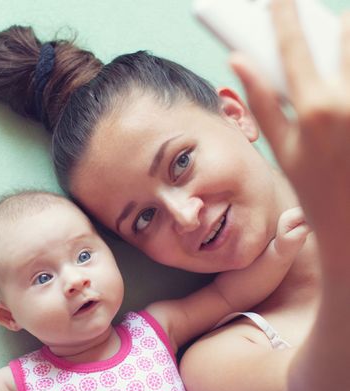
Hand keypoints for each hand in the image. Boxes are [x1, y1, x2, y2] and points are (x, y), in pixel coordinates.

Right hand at [230, 0, 349, 267]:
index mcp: (313, 109)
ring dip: (349, 44)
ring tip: (338, 54)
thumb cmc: (316, 190)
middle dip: (334, 24)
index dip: (283, 13)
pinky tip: (343, 98)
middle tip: (325, 28)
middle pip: (344, 33)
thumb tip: (236, 60)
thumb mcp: (282, 149)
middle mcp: (349, 101)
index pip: (293, 45)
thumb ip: (260, 102)